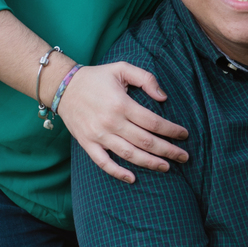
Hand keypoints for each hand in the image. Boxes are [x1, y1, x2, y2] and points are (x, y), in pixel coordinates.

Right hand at [56, 61, 189, 182]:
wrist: (63, 86)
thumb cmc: (96, 77)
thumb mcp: (122, 68)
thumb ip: (145, 78)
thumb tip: (163, 97)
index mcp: (121, 104)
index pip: (153, 122)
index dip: (171, 130)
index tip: (184, 135)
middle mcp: (111, 122)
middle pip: (145, 141)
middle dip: (168, 150)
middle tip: (184, 157)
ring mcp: (98, 135)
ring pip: (129, 154)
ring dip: (150, 163)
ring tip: (167, 167)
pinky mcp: (87, 143)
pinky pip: (104, 163)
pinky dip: (118, 173)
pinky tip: (133, 178)